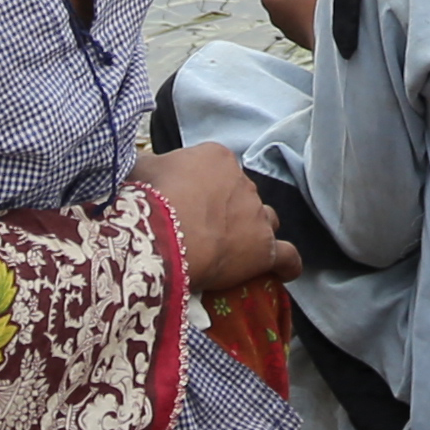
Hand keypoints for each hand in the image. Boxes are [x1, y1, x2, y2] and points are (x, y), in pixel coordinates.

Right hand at [142, 140, 296, 294]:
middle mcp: (244, 182)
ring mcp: (257, 216)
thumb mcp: (142, 169)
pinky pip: (287, 255)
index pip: (220, 169)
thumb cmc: (149, 199)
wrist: (164, 235)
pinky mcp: (265, 248)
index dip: (206, 188)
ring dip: (255, 232)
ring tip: (236, 250)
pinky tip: (283, 272)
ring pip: (266, 220)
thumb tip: (146, 166)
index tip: (190, 203)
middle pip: (243, 195)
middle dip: (229, 210)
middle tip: (205, 230)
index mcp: (217, 158)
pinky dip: (287, 264)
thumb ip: (151, 165)